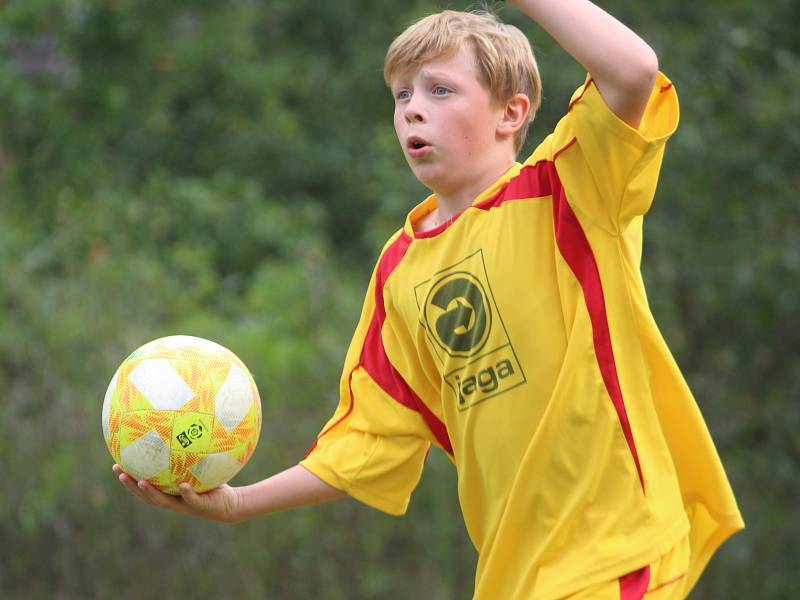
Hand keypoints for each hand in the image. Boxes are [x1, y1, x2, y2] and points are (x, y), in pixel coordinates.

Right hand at [112, 464, 243, 522]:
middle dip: (131, 485)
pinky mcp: (201, 506)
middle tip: (120, 472)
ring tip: (142, 481)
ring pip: (164, 501)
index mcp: (169, 492)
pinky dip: (186, 493)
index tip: (115, 465)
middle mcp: (173, 500)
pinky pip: (192, 499)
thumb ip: (191, 453)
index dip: (129, 479)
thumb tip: (183, 428)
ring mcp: (185, 504)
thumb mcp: (201, 466)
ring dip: (151, 492)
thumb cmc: (212, 483)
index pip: (144, 486)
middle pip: (146, 495)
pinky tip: (182, 484)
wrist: (230, 505)